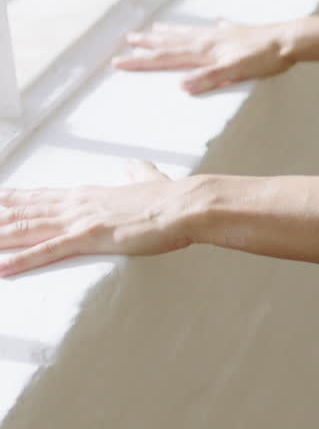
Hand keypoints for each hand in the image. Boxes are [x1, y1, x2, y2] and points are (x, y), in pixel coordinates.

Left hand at [0, 161, 194, 276]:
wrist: (186, 205)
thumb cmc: (172, 198)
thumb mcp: (150, 181)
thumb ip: (137, 173)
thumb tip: (132, 164)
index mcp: (90, 195)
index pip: (42, 196)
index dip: (14, 198)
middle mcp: (77, 205)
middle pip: (24, 211)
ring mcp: (80, 220)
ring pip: (27, 229)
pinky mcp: (88, 238)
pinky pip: (47, 251)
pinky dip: (21, 260)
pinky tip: (2, 267)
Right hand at [112, 19, 297, 94]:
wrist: (289, 41)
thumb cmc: (264, 58)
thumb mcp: (235, 72)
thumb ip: (208, 79)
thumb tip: (181, 86)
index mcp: (204, 51)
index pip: (166, 58)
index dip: (142, 62)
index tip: (119, 62)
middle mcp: (208, 40)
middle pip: (171, 42)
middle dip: (147, 44)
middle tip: (126, 39)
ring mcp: (222, 35)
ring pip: (189, 33)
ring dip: (170, 32)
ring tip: (155, 29)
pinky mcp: (237, 33)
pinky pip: (215, 29)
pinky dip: (207, 28)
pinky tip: (211, 23)